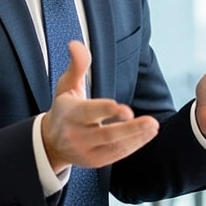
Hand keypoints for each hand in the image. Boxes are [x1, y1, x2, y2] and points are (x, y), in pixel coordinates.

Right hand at [41, 40, 158, 171]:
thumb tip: (76, 44)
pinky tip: (148, 134)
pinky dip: (134, 145)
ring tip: (154, 126)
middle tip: (150, 122)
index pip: (88, 113)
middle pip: (105, 134)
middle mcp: (76, 135)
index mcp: (69, 114)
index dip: (105, 110)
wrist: (51, 142)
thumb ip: (76, 66)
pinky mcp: (96, 161)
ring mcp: (86, 150)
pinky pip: (117, 154)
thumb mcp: (66, 86)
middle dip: (128, 129)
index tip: (123, 108)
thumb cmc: (64, 110)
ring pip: (114, 146)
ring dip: (136, 137)